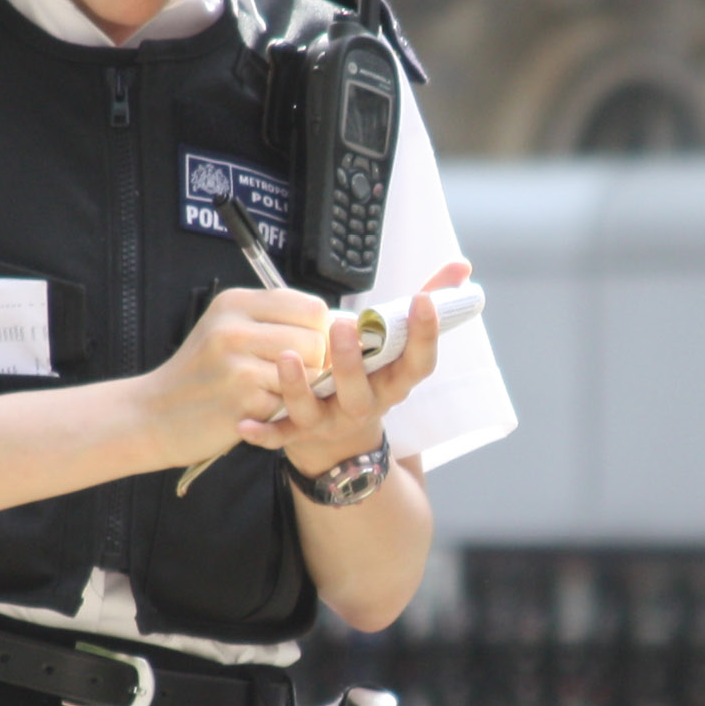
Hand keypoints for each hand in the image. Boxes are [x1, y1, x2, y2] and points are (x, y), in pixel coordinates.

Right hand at [132, 286, 336, 470]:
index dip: (319, 331)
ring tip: (267, 390)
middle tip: (285, 376)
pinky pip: (290, 401)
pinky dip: (279, 410)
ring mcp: (238, 362)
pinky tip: (253, 408)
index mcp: (235, 302)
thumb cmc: (201, 374)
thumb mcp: (227, 329)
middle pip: (316, 338)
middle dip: (313, 362)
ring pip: (308, 371)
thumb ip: (276, 321)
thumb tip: (341, 323)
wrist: (154, 414)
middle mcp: (235, 326)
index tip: (307, 348)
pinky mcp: (243, 398)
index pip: (311, 307)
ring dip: (298, 388)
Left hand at [245, 260, 472, 477]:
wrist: (341, 438)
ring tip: (285, 357)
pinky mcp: (297, 435)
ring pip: (314, 411)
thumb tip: (461, 267)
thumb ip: (429, 303)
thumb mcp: (397, 345)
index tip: (423, 301)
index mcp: (392, 383)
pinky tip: (244, 423)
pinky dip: (262, 433)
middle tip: (343, 325)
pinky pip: (278, 437)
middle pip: (361, 391)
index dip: (426, 336)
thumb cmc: (370, 375)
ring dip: (298, 387)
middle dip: (352, 361)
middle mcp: (362, 407)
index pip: (418, 364)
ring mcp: (328, 423)